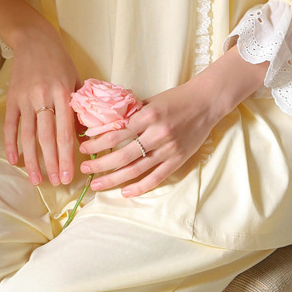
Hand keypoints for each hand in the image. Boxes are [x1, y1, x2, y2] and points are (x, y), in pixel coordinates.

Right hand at [3, 22, 81, 187]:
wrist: (34, 40)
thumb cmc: (60, 61)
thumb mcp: (76, 79)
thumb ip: (79, 107)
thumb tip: (83, 136)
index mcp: (62, 93)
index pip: (65, 131)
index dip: (66, 155)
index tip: (68, 175)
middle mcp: (43, 97)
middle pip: (46, 137)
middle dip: (52, 163)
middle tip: (56, 183)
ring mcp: (25, 98)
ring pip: (28, 135)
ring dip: (32, 159)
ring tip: (36, 179)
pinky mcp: (12, 98)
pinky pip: (10, 126)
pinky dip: (11, 144)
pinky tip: (14, 161)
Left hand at [78, 46, 267, 196]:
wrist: (206, 102)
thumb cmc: (176, 99)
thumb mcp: (151, 101)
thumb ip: (132, 115)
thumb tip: (107, 126)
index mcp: (148, 116)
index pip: (116, 133)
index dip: (97, 143)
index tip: (84, 147)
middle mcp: (157, 134)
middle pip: (121, 155)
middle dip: (100, 164)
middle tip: (85, 168)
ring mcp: (168, 149)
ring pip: (135, 169)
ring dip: (113, 178)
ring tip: (97, 184)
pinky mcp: (178, 160)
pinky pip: (155, 177)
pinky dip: (139, 187)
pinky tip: (125, 192)